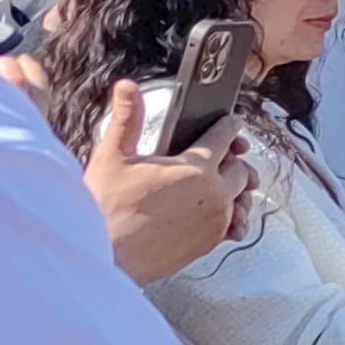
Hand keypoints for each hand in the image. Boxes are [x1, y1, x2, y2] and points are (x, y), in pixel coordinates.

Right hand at [87, 82, 248, 280]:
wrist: (105, 256)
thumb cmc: (104, 209)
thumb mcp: (112, 157)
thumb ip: (126, 119)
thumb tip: (127, 87)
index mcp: (194, 167)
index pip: (223, 136)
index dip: (228, 126)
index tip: (231, 122)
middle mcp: (213, 193)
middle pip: (239, 168)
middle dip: (234, 158)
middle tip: (227, 153)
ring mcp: (215, 220)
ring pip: (240, 197)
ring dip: (236, 187)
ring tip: (227, 182)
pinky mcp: (210, 242)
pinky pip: (233, 224)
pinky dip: (231, 215)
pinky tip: (222, 212)